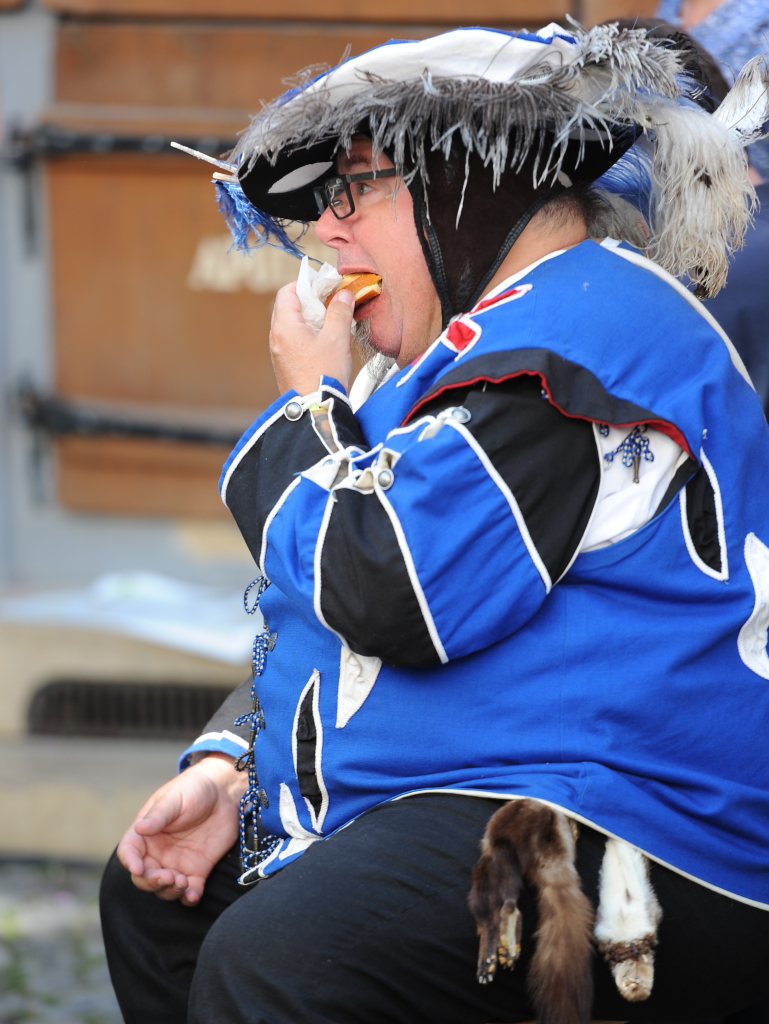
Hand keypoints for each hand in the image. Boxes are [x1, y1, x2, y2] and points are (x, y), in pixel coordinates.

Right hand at [117, 753, 246, 905]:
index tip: (138, 868)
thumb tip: (140, 828)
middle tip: (167, 877)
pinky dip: (189, 898)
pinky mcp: (197, 870)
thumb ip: (159, 815)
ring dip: (169, 891)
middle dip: (151, 882)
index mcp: (146, 833)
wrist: (225, 792)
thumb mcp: (174, 798)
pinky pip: (190, 890)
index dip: (130, 862)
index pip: (130, 852)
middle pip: (144, 876)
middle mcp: (158, 852)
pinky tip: (193, 895)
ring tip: (182, 883)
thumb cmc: (195, 789)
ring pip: (164, 887)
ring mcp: (177, 863)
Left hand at [269, 282, 354, 394]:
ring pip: (290, 324)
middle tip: (329, 300)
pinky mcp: (285, 365)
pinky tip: (323, 340)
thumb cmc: (324, 374)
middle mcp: (276, 338)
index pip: (287, 292)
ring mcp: (278, 353)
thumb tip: (343, 294)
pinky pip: (292, 340)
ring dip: (308, 317)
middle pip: (287, 307)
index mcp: (285, 327)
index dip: (306, 284)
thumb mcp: (337, 338)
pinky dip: (305, 333)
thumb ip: (339, 312)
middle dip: (308, 300)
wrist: (314, 409)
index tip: (324, 284)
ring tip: (329, 320)